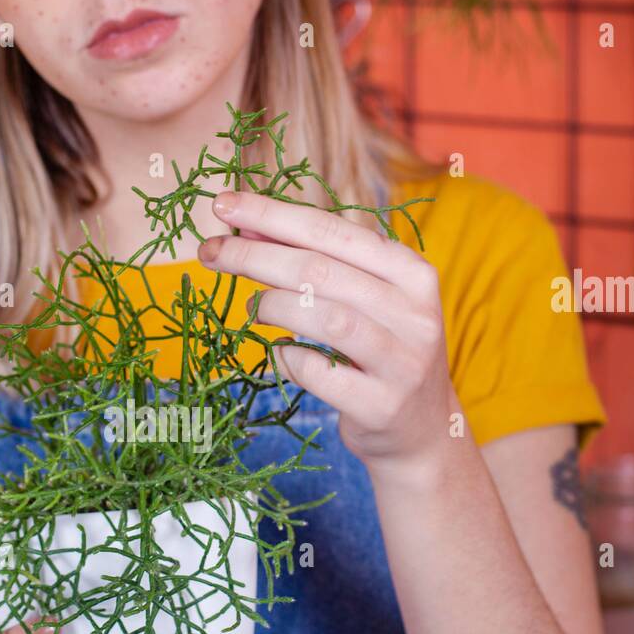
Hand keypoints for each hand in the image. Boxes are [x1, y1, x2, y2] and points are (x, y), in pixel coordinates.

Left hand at [199, 190, 457, 476]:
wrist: (423, 429)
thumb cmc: (381, 353)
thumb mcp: (364, 299)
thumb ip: (318, 262)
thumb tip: (249, 226)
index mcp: (410, 273)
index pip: (332, 230)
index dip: (273, 214)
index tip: (224, 204)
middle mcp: (414, 312)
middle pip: (320, 269)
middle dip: (255, 255)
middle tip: (210, 252)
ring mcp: (402, 361)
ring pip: (324, 317)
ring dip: (271, 305)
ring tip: (250, 308)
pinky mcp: (381, 404)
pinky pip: (317, 371)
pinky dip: (287, 357)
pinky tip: (280, 353)